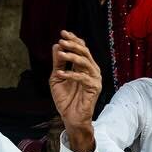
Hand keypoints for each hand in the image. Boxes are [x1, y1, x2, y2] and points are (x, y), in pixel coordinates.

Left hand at [49, 31, 101, 151]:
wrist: (70, 118)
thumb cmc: (66, 99)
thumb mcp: (57, 78)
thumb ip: (58, 63)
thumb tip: (57, 45)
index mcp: (84, 66)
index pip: (81, 48)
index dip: (73, 40)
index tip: (63, 33)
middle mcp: (91, 70)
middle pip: (85, 52)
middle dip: (73, 45)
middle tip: (62, 40)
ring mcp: (94, 78)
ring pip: (85, 62)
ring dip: (72, 57)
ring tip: (60, 55)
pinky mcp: (94, 88)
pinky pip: (83, 78)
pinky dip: (70, 75)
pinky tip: (60, 73)